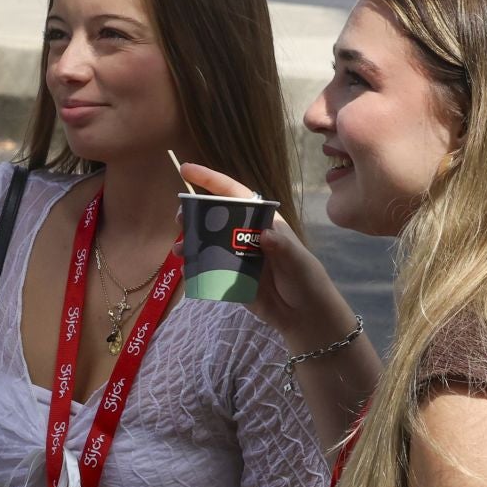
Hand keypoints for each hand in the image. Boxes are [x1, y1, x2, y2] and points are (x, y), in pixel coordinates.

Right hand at [179, 163, 357, 351]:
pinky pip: (207, 268)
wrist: (304, 316)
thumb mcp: (298, 262)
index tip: (187, 170)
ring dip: (191, 242)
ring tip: (180, 249)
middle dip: (195, 213)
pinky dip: (195, 267)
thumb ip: (282, 247)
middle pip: (215, 217)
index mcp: (263, 223)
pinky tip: (187, 270)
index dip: (211, 181)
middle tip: (180, 218)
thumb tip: (265, 233)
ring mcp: (236, 256)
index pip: (235, 195)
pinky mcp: (230, 277)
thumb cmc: (306, 281)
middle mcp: (246, 236)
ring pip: (207, 242)